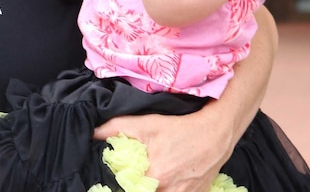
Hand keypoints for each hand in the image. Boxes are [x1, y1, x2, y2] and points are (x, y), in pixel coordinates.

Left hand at [94, 109, 232, 191]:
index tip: (120, 180)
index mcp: (156, 177)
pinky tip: (165, 182)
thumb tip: (93, 133)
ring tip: (149, 180)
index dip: (124, 186)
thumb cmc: (181, 128)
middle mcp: (170, 191)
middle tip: (134, 179)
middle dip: (136, 187)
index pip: (129, 190)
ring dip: (152, 189)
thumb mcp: (148, 124)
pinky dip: (168, 190)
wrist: (216, 134)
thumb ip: (117, 128)